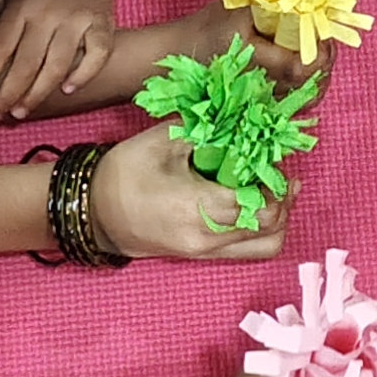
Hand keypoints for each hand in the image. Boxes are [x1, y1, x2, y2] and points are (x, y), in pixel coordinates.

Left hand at [0, 0, 117, 121]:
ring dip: (39, 92)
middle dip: (8, 93)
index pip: (0, 47)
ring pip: (58, 64)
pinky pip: (97, 54)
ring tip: (21, 112)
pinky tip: (67, 90)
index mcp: (21, 6)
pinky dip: (84, 74)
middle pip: (26, 62)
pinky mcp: (103, 22)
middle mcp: (49, 13)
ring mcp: (78, 19)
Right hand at [87, 116, 295, 260]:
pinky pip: (247, 249)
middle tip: (278, 173)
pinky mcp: (202, 256)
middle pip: (271, 228)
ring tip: (272, 190)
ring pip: (265, 246)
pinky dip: (260, 229)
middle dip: (283, 199)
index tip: (273, 159)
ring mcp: (205, 252)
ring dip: (277, 218)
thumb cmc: (124, 173)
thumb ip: (209, 131)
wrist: (93, 212)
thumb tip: (244, 120)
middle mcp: (207, 238)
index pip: (262, 205)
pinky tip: (253, 202)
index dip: (277, 182)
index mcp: (198, 207)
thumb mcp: (165, 140)